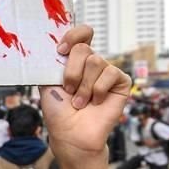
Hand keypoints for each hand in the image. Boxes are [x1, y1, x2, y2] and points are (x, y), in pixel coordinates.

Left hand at [41, 26, 132, 165]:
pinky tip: (96, 102)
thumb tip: (52, 44)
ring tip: (80, 102)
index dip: (73, 36)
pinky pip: (110, 73)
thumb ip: (51, 61)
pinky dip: (98, 90)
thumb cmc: (59, 111)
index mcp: (74, 60)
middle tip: (68, 90)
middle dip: (71, 72)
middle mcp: (91, 63)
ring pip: (95, 62)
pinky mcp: (121, 82)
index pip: (81, 34)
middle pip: (84, 49)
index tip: (60, 51)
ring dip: (83, 86)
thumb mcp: (47, 82)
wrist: (71, 133)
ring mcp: (107, 72)